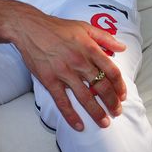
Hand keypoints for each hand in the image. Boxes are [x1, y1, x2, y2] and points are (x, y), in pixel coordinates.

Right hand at [12, 10, 127, 131]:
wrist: (29, 28)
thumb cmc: (56, 27)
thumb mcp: (84, 26)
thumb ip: (105, 37)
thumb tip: (122, 47)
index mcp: (89, 48)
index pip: (112, 71)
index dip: (120, 86)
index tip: (122, 95)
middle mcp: (79, 61)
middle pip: (102, 87)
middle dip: (112, 103)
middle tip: (116, 112)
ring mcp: (63, 72)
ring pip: (85, 97)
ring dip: (97, 112)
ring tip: (104, 122)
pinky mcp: (49, 80)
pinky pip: (62, 101)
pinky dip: (71, 116)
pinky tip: (79, 125)